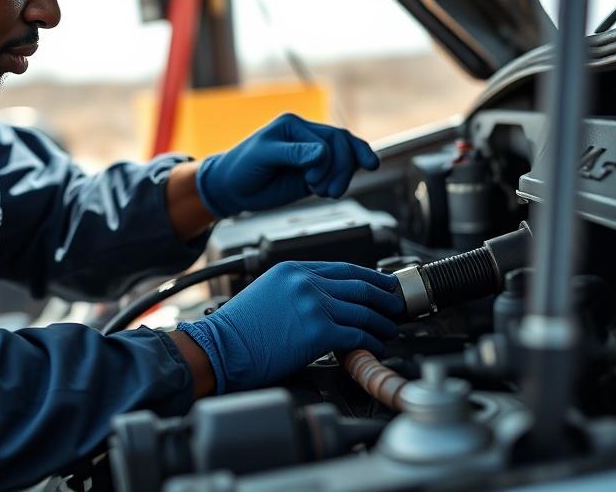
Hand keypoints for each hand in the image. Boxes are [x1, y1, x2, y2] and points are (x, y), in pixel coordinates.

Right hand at [176, 261, 402, 393]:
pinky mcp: (317, 332)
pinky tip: (376, 348)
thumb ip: (296, 290)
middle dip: (384, 296)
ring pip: (363, 311)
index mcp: (293, 270)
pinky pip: (357, 335)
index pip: (343, 267)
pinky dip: (372, 343)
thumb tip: (325, 302)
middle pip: (359, 285)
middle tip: (396, 305)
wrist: (219, 347)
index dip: (369, 276)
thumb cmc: (238, 329)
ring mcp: (313, 306)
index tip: (382, 285)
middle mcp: (305, 282)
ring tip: (390, 330)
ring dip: (382, 323)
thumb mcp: (267, 293)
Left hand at [195, 113, 379, 217]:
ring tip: (329, 194)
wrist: (232, 189)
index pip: (326, 139)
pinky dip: (345, 178)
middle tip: (329, 192)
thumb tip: (322, 152)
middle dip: (341, 169)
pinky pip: (339, 169)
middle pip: (341, 144)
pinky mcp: (313, 172)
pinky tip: (335, 190)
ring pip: (345, 156)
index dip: (327, 161)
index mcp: (293, 124)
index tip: (311, 181)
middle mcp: (305, 136)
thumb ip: (292, 153)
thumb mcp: (263, 156)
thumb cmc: (242, 168)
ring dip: (344, 176)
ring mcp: (311, 154)